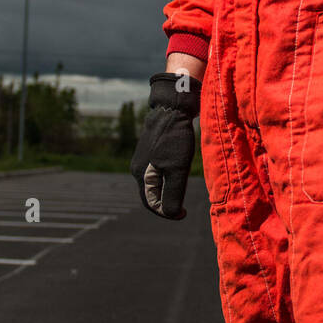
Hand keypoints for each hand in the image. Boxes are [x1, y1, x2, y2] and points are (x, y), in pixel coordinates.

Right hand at [130, 72, 201, 219]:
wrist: (172, 108)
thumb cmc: (175, 139)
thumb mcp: (177, 169)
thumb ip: (173, 193)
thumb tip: (170, 214)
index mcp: (142, 175)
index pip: (151, 203)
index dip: (167, 213)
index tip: (183, 214)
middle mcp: (138, 168)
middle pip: (150, 194)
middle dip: (165, 203)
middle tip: (182, 208)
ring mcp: (144, 157)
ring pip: (154, 182)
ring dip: (166, 191)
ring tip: (181, 193)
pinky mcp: (152, 149)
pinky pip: (157, 171)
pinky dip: (167, 178)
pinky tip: (179, 174)